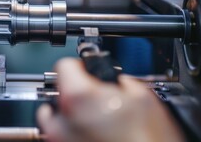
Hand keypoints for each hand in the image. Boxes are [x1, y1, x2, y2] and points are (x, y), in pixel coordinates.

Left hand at [37, 58, 184, 141]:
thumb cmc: (147, 141)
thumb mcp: (143, 98)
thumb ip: (122, 81)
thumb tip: (118, 82)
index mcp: (77, 97)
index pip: (64, 66)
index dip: (80, 65)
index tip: (88, 70)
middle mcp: (61, 120)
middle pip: (57, 92)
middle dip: (75, 92)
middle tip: (96, 98)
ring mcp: (60, 139)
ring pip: (53, 117)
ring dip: (69, 114)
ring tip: (94, 119)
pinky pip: (60, 136)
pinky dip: (72, 133)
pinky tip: (92, 134)